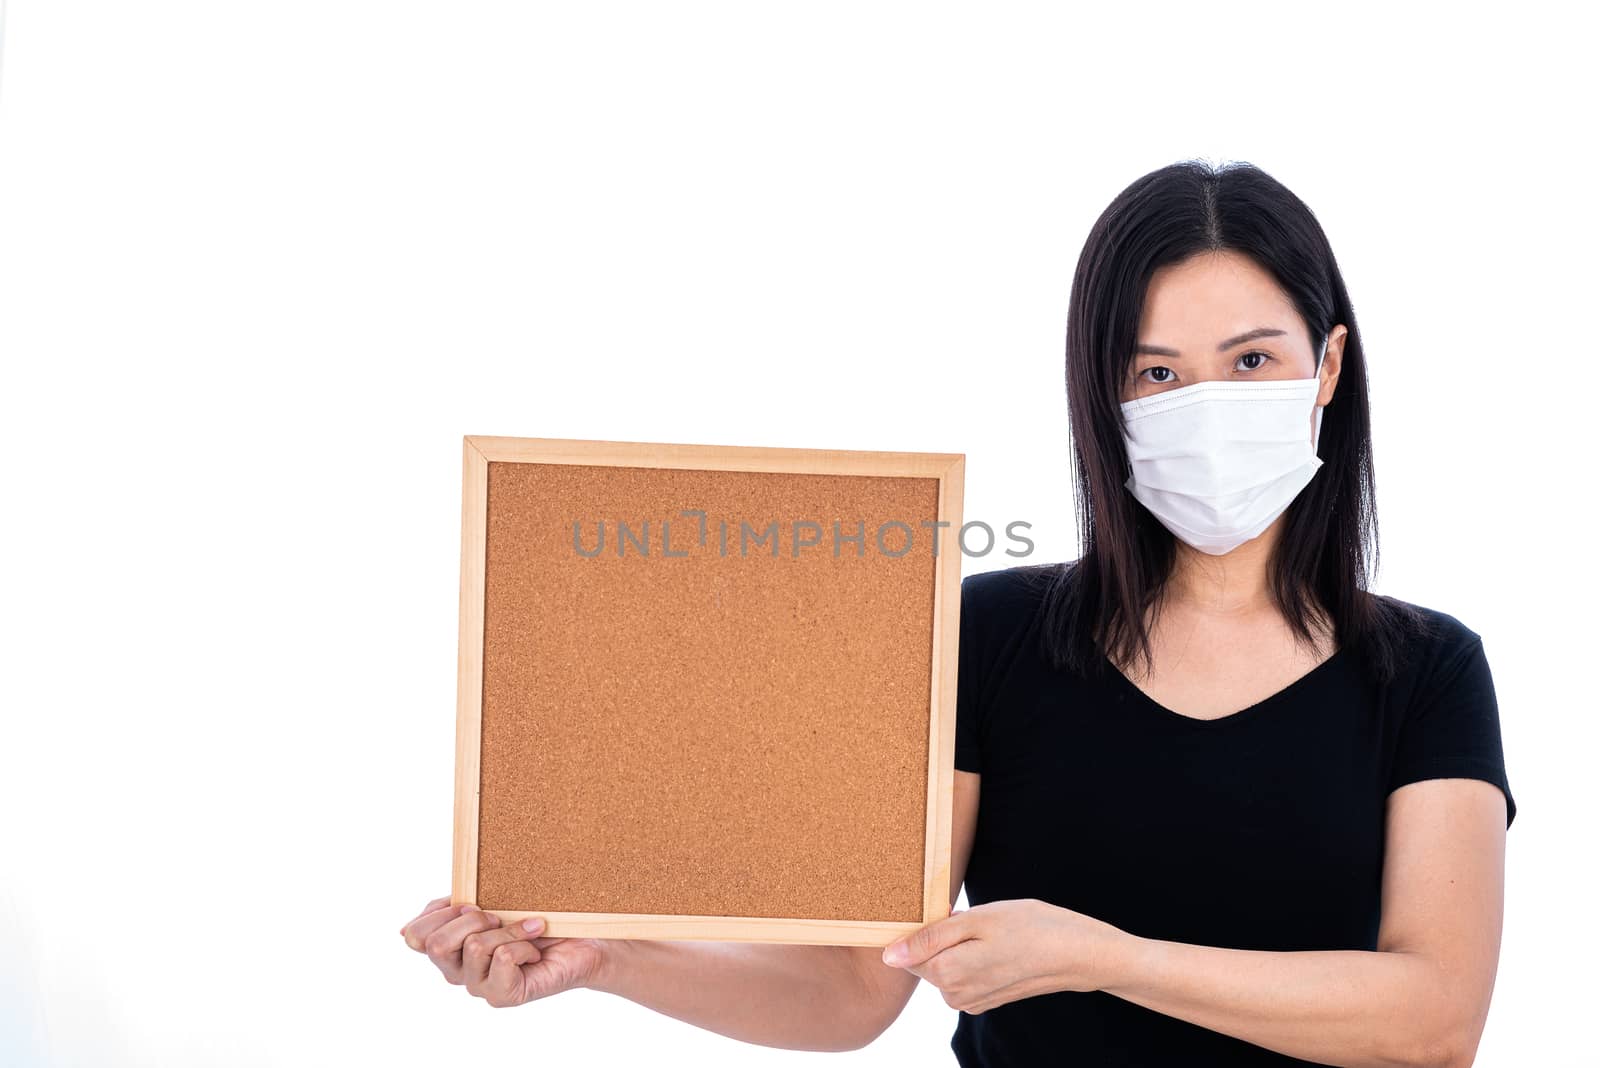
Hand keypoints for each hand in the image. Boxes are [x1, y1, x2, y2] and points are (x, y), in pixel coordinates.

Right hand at [398, 894, 609, 1007]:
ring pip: (474, 947)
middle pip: (436, 944)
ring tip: (529, 930)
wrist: (581, 936)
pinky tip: (536, 948)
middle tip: (499, 915)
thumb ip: (449, 909)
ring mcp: (480, 986)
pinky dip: (523, 944)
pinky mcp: (504, 996)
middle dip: (472, 918)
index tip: (473, 901)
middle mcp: (458, 971)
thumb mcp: (488, 900)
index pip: (415, 936)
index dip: (439, 913)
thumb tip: (403, 931)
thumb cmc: (534, 914)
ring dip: (508, 929)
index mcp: (448, 947)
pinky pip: (502, 960)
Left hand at [878, 898, 1128, 1013]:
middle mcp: (953, 995)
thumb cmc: (1030, 928)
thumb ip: (929, 938)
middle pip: (925, 959)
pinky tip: (997, 945)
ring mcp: (971, 1001)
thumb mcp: (977, 920)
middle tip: (973, 918)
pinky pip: (963, 974)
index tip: (947, 912)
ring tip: (989, 932)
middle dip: (940, 936)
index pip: (905, 951)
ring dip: (957, 945)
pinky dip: (972, 957)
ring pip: (944, 965)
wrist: (1077, 953)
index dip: (922, 926)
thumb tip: (890, 955)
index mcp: (946, 973)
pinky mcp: (985, 1000)